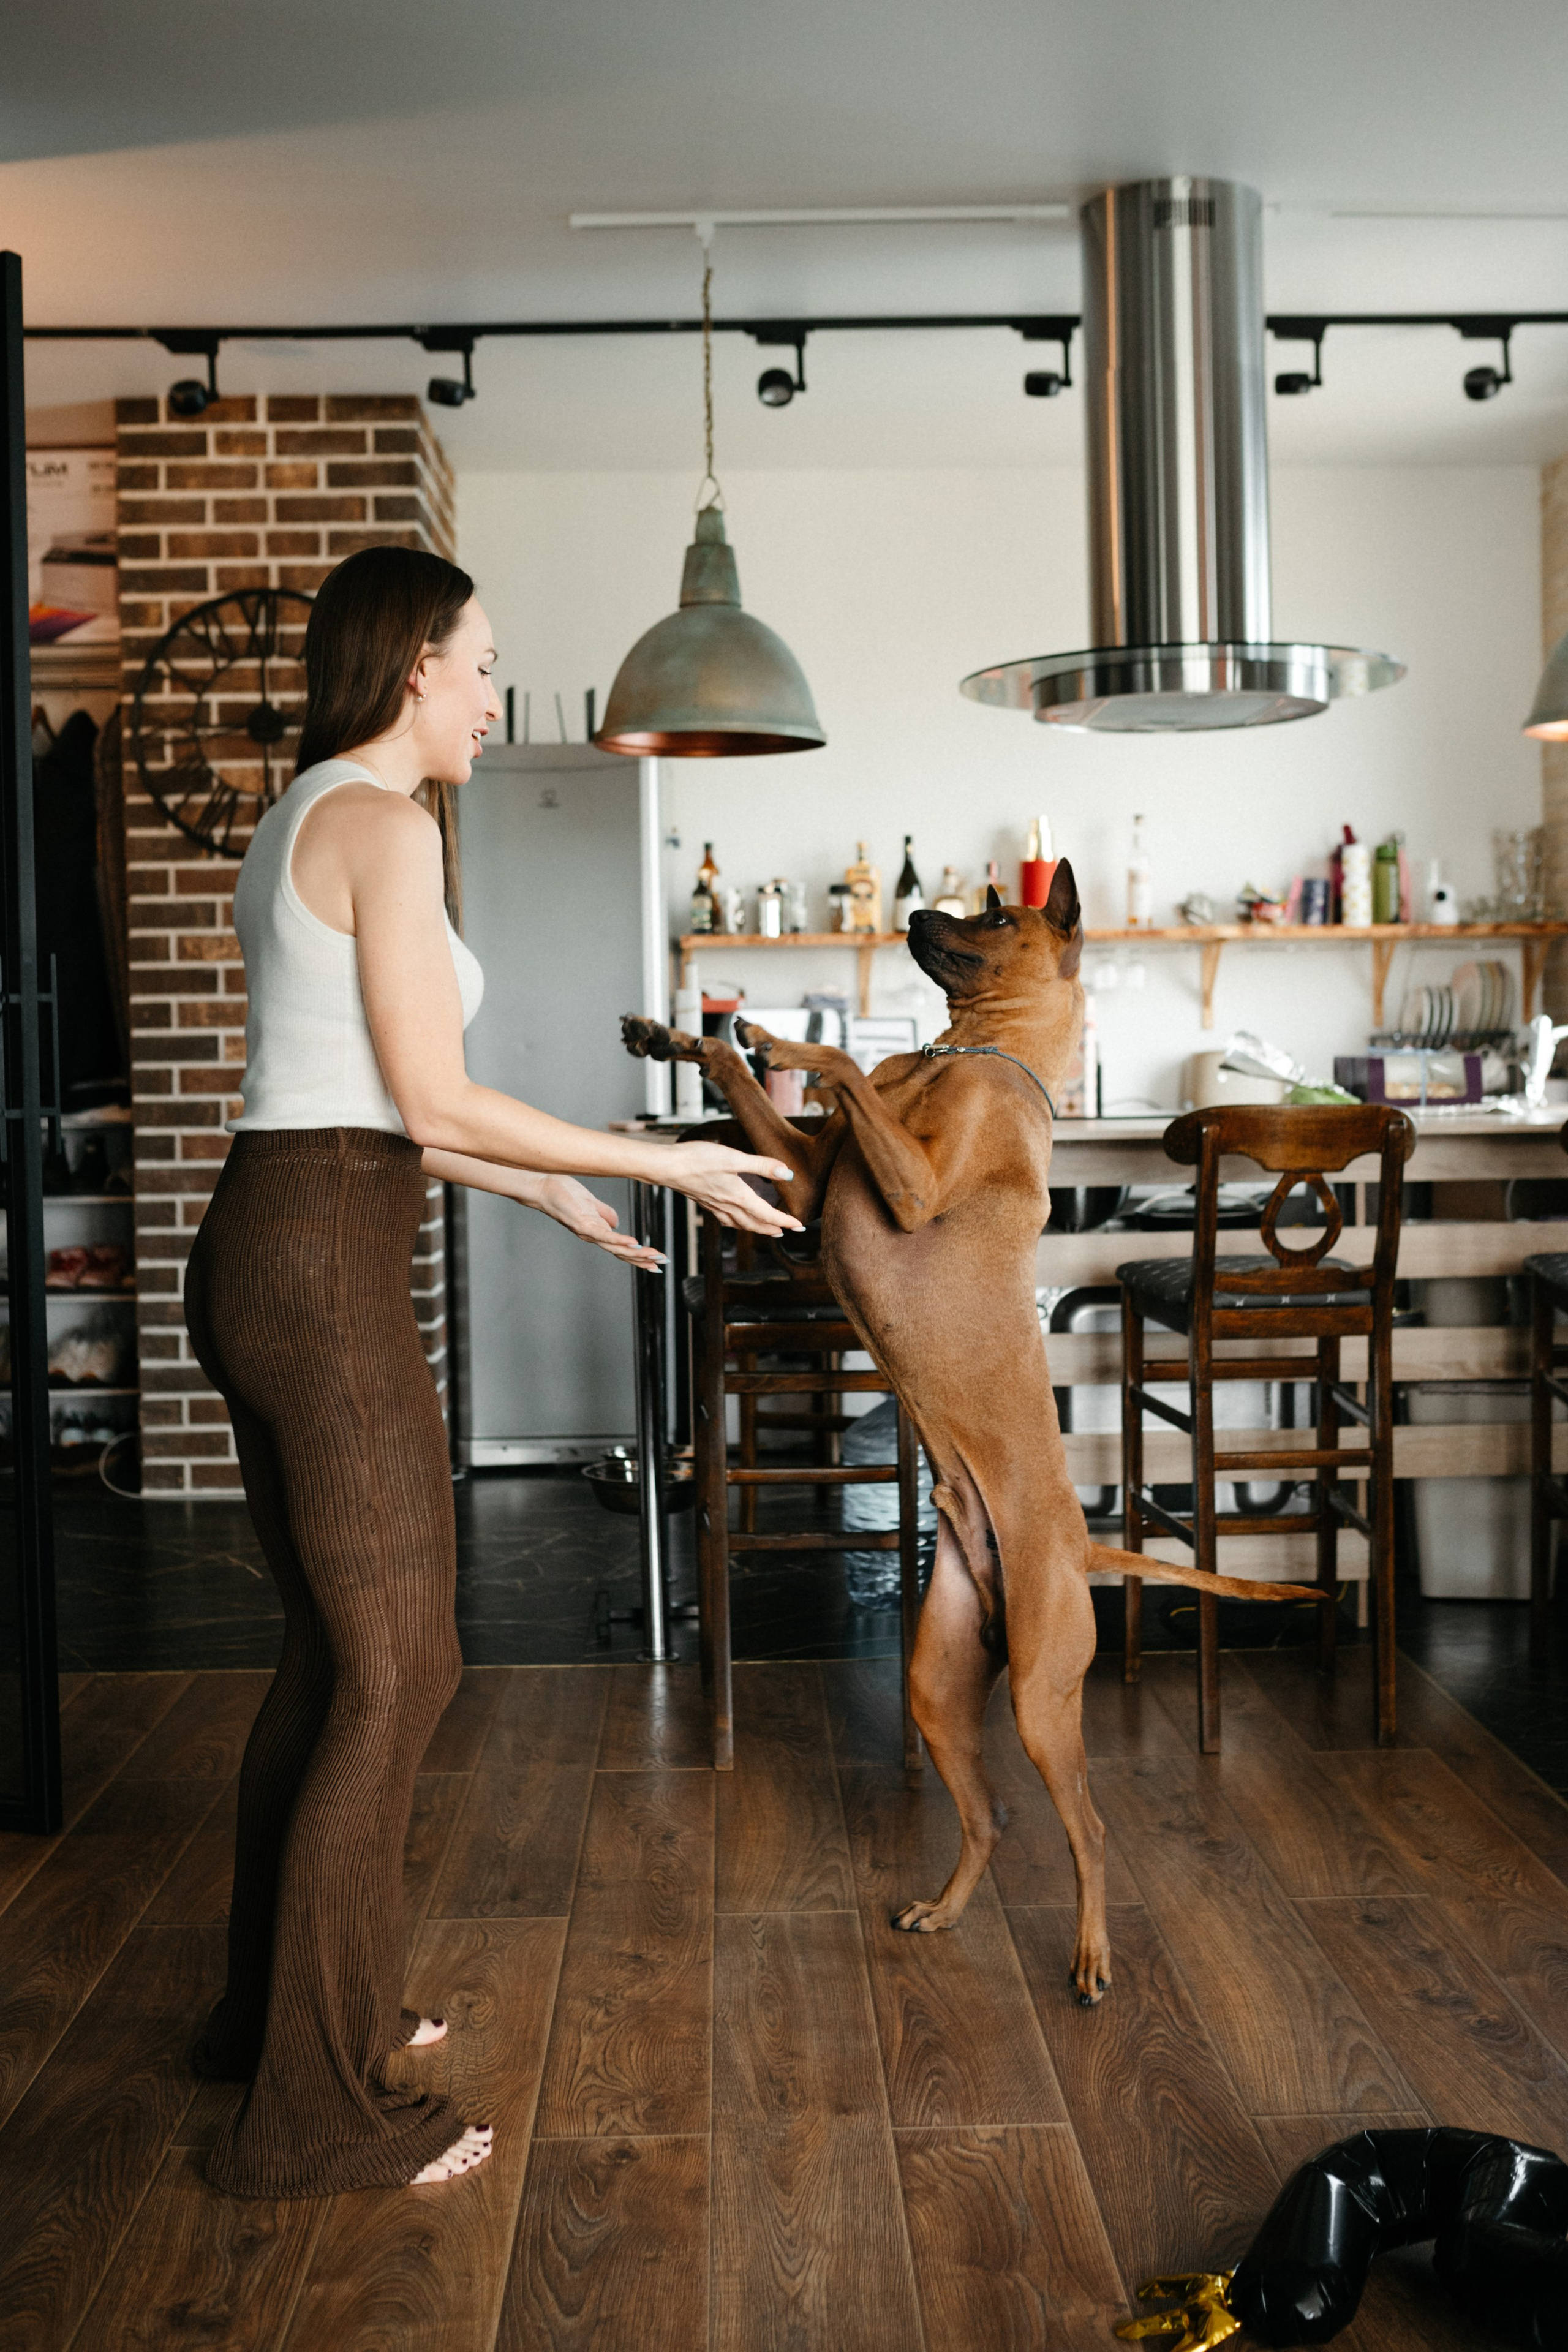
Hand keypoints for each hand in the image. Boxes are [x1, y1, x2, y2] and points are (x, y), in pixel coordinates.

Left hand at [529, 1175, 665, 1267]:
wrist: (543, 1185)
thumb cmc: (564, 1192)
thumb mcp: (590, 1203)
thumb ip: (604, 1213)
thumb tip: (616, 1222)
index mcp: (597, 1231)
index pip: (621, 1248)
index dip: (639, 1256)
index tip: (657, 1262)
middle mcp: (593, 1236)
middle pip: (622, 1253)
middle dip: (643, 1259)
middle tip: (663, 1263)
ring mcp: (587, 1232)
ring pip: (616, 1248)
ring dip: (636, 1254)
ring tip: (654, 1256)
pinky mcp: (582, 1224)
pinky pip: (603, 1236)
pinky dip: (619, 1241)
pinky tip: (634, 1244)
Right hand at [662, 1141, 804, 1234]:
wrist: (667, 1166)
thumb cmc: (697, 1160)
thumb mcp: (734, 1158)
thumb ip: (761, 1165)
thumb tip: (787, 1174)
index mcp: (738, 1196)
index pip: (767, 1215)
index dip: (785, 1221)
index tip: (799, 1225)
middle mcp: (727, 1206)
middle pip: (755, 1224)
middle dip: (773, 1229)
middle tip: (787, 1232)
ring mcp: (715, 1206)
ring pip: (740, 1224)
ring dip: (756, 1228)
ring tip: (767, 1230)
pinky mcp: (704, 1202)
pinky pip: (726, 1219)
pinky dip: (737, 1223)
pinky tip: (736, 1219)